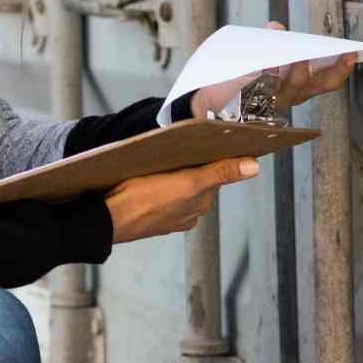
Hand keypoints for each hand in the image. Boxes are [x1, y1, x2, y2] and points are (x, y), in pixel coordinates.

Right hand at [106, 157, 259, 243]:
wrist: (107, 219)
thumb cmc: (144, 200)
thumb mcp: (188, 182)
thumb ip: (221, 173)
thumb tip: (254, 168)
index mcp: (200, 204)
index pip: (212, 174)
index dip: (206, 157)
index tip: (197, 143)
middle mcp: (187, 213)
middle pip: (194, 181)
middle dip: (188, 166)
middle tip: (173, 150)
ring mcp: (166, 217)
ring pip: (175, 189)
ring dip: (169, 176)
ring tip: (155, 164)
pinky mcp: (148, 217)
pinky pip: (157, 197)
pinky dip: (154, 188)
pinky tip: (142, 181)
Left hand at [188, 22, 359, 116]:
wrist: (203, 104)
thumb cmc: (235, 81)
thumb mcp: (259, 58)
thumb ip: (270, 43)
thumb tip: (276, 26)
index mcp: (296, 88)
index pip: (325, 81)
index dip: (341, 68)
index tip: (354, 53)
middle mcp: (288, 98)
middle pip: (317, 86)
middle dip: (334, 71)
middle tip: (345, 54)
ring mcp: (271, 101)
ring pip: (292, 85)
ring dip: (299, 68)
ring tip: (301, 52)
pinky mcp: (251, 102)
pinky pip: (264, 86)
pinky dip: (268, 71)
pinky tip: (268, 61)